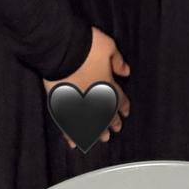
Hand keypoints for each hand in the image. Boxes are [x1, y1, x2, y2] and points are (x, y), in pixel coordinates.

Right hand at [42, 26, 131, 148]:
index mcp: (108, 84)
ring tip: (101, 139)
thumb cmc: (87, 46)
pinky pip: (68, 125)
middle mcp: (95, 98)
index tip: (125, 112)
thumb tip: (126, 71)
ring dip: (96, 133)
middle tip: (114, 130)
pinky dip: (71, 135)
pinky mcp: (62, 105)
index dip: (123, 106)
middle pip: (107, 115)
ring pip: (90, 124)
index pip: (119, 99)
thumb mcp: (109, 47)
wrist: (62, 49)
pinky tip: (73, 142)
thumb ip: (117, 61)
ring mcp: (78, 104)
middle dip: (112, 123)